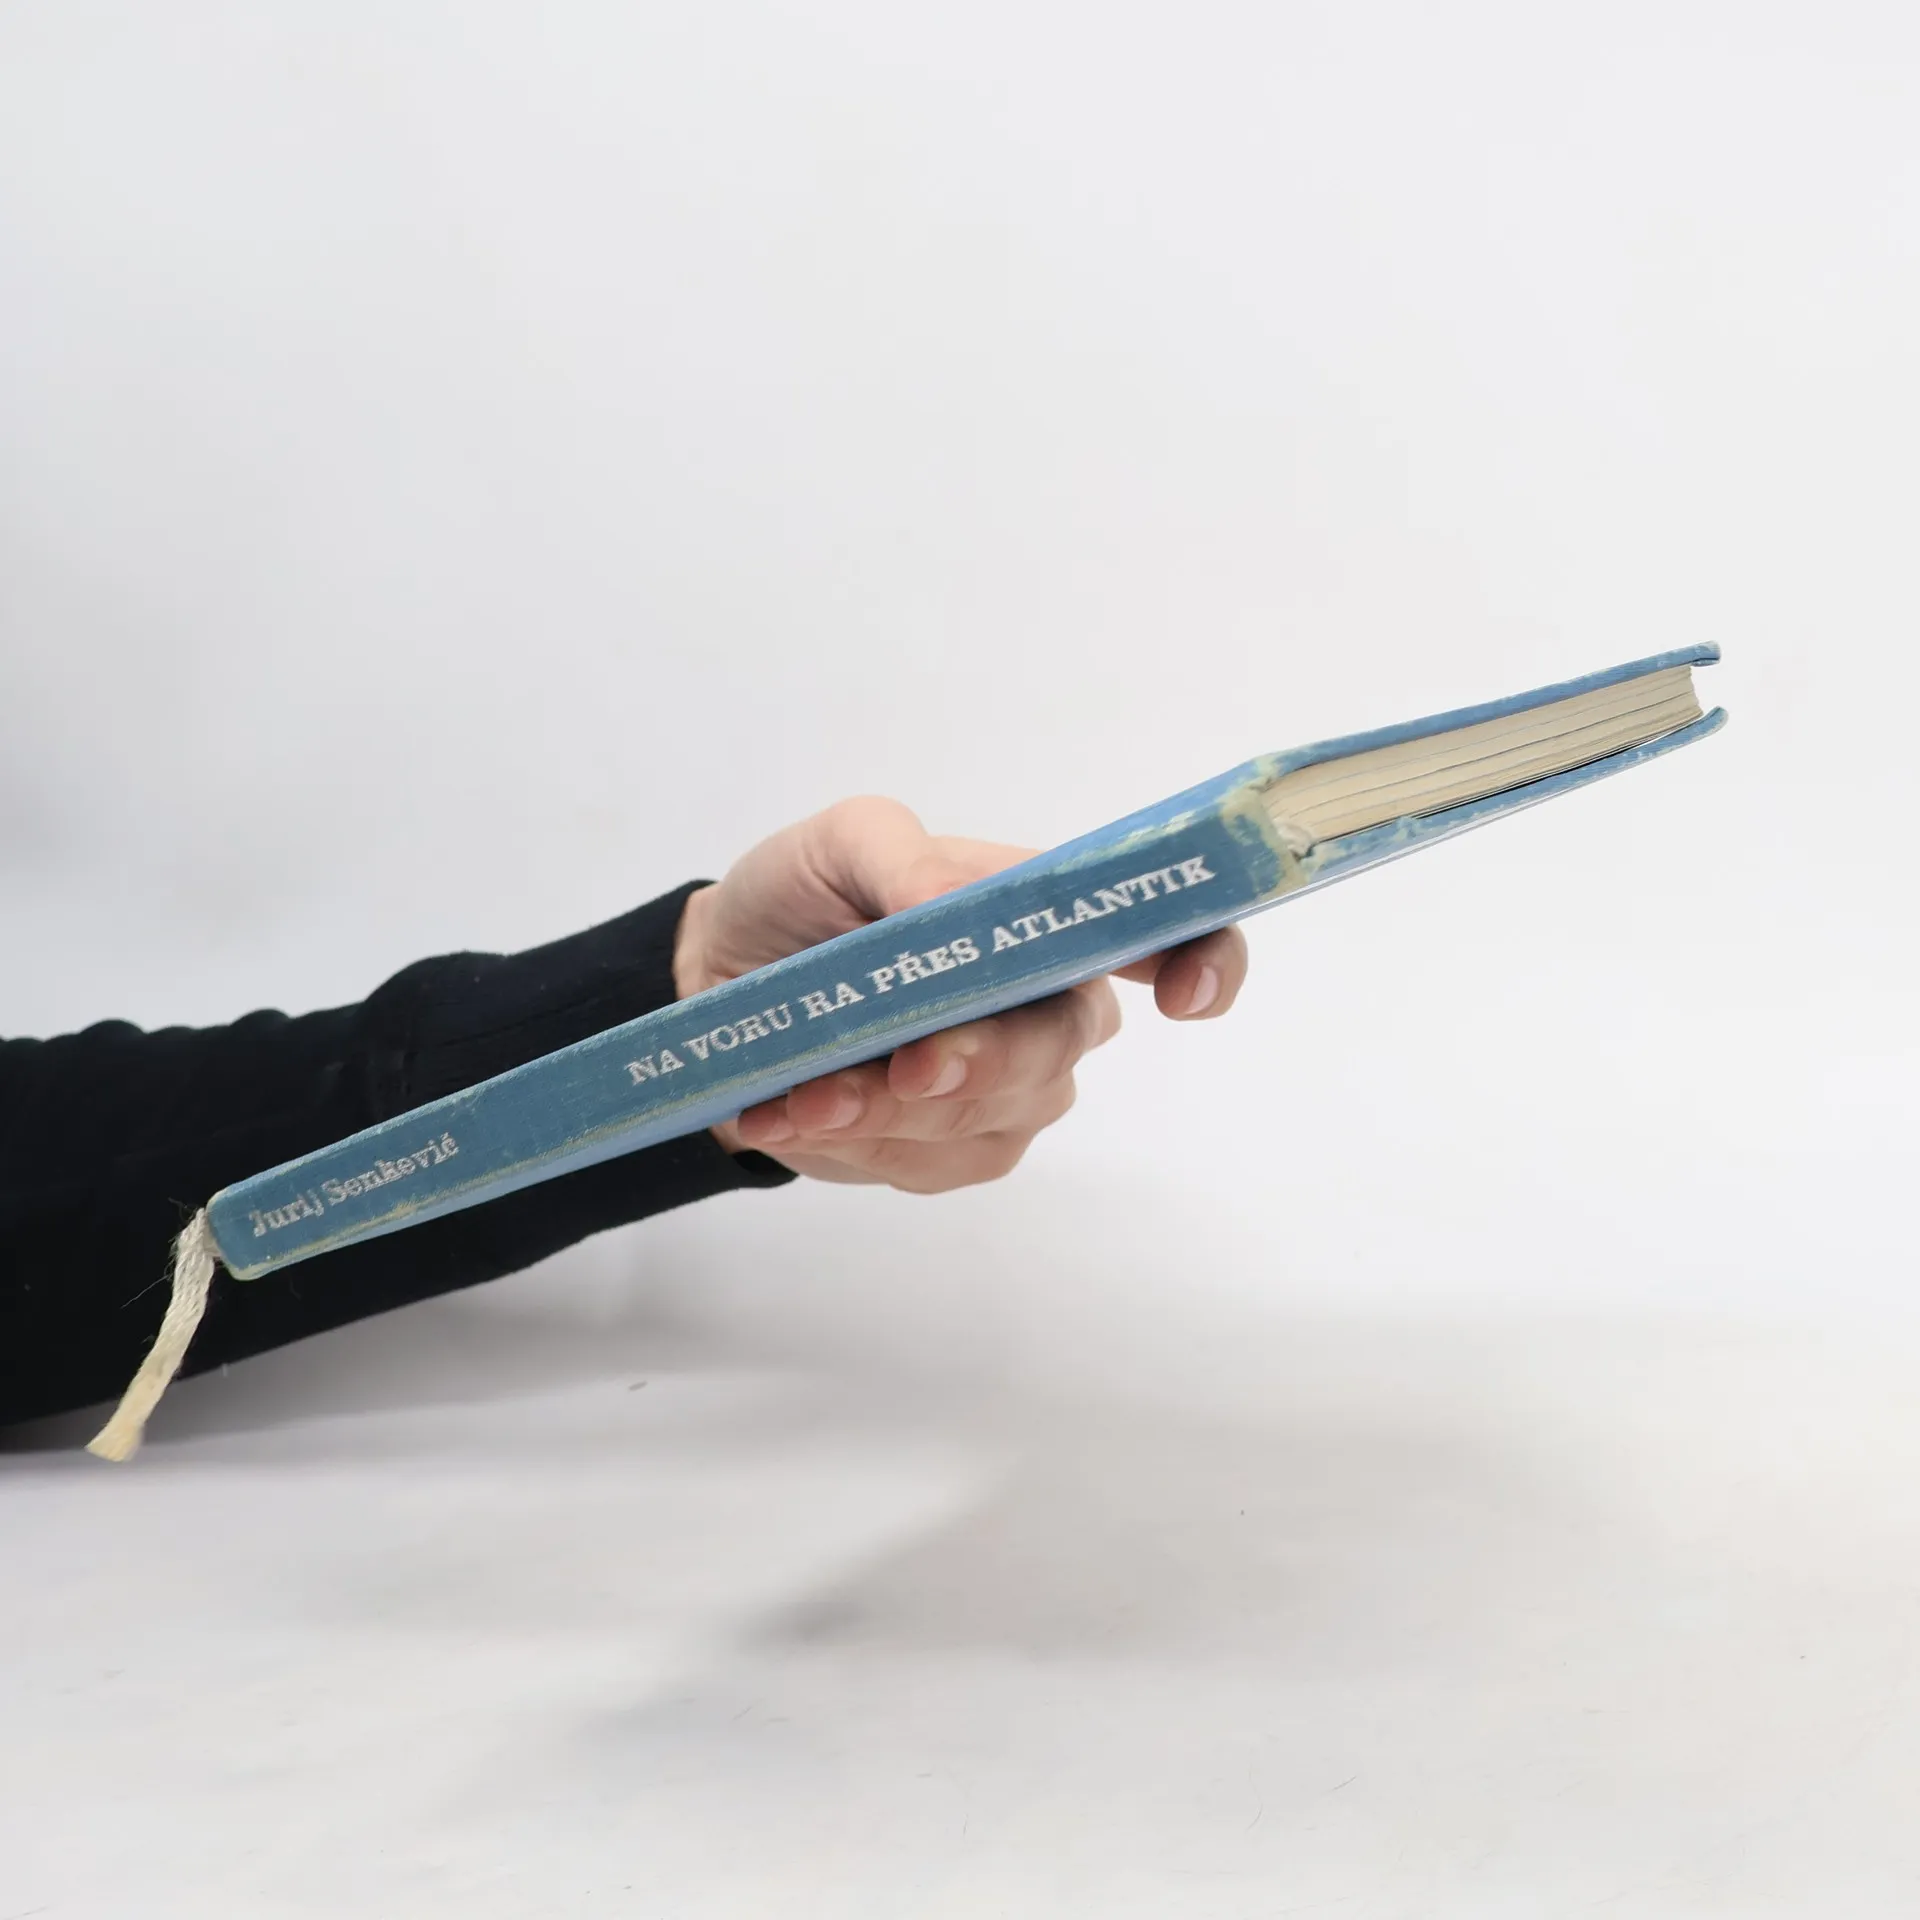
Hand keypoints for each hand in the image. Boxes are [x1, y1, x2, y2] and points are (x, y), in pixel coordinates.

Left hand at [673, 797, 1248, 1192]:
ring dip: (890, 1111)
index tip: (1184, 996)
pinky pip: (928, 1165)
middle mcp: (1048, 1005)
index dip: (1206, 961)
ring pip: (991, 1118)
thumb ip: (897, 856)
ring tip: (803, 1092)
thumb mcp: (836, 844)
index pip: (1164, 935)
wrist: (721, 980)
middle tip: (908, 1066)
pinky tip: (787, 1113)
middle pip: (1067, 1046)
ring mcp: (1007, 1087)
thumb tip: (941, 907)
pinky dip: (851, 1143)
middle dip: (986, 1061)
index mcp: (1045, 917)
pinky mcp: (950, 1152)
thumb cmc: (803, 899)